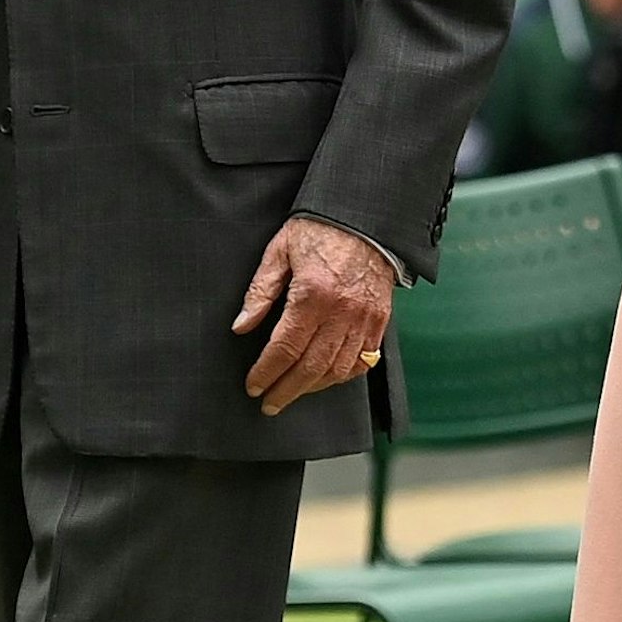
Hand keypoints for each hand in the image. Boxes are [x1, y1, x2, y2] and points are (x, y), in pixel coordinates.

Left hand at [233, 214, 395, 416]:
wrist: (366, 218)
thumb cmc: (321, 230)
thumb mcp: (280, 251)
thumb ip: (260, 291)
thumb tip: (242, 326)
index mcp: (312, 295)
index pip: (285, 348)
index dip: (266, 372)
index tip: (253, 386)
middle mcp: (341, 313)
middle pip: (311, 368)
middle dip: (287, 390)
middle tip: (269, 403)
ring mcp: (364, 320)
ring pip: (338, 370)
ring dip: (313, 387)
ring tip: (294, 391)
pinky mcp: (379, 321)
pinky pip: (363, 361)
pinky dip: (343, 375)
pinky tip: (326, 377)